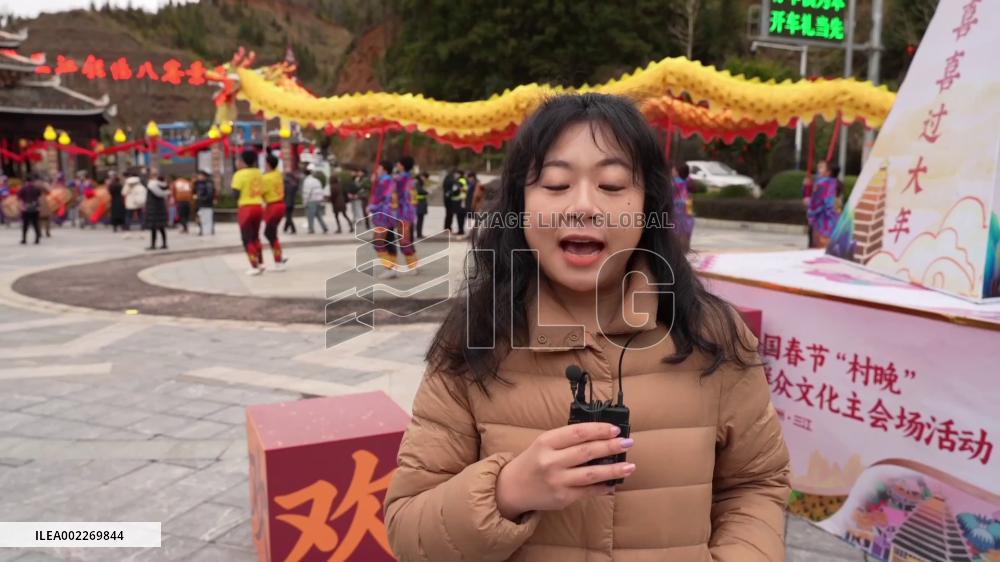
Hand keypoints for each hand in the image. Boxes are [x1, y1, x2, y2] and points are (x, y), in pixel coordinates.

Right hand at [495, 423, 634, 520]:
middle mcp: (551, 461)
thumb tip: (601, 437)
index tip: (615, 429)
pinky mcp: (562, 498)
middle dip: (610, 447)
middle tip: (628, 443)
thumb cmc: (533, 461)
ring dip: (613, 470)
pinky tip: (613, 483)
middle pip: (586, 452)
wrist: (512, 488)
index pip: (577, 433)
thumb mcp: (544, 444)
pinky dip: (602, 488)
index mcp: (546, 442)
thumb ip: (568, 440)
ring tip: (629, 466)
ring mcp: (557, 481)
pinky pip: (587, 492)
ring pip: (590, 474)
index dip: (598, 430)